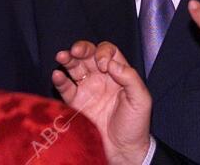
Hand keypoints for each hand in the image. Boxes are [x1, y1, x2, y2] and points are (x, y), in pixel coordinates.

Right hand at [52, 41, 151, 164]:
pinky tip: (58, 75)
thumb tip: (111, 63)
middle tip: (76, 51)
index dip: (103, 53)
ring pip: (74, 67)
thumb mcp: (141, 99)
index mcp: (117, 73)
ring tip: (62, 56)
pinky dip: (60, 80)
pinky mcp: (76, 103)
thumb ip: (130, 78)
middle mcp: (100, 77)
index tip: (104, 66)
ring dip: (67, 59)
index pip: (108, 51)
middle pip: (88, 55)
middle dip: (81, 48)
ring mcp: (87, 89)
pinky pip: (66, 88)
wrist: (123, 151)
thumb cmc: (135, 125)